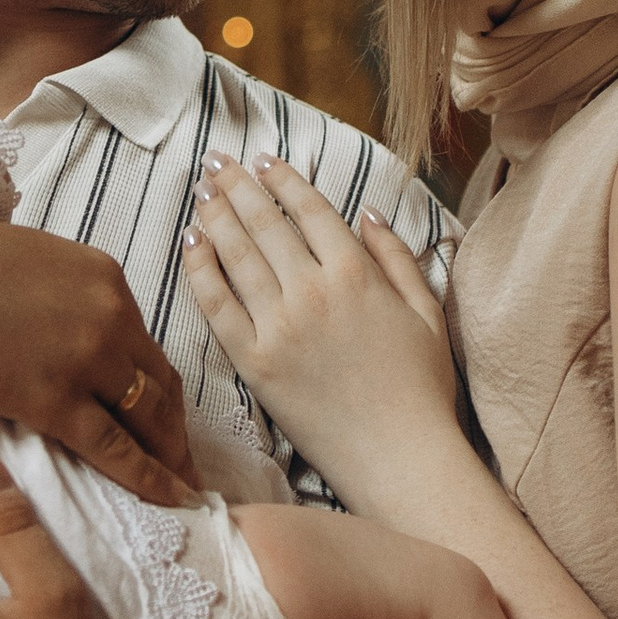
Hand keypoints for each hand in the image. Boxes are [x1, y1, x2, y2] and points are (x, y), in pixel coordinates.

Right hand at [0, 209, 194, 506]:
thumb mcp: (21, 262)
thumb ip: (53, 294)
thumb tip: (52, 321)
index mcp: (104, 278)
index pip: (146, 343)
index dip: (159, 386)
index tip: (165, 416)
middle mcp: (110, 315)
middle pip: (160, 383)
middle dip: (176, 429)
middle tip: (187, 465)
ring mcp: (88, 357)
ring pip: (148, 418)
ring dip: (170, 457)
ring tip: (182, 489)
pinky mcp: (56, 399)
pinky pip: (115, 448)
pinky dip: (149, 478)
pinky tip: (168, 499)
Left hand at [183, 156, 460, 510]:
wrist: (401, 458)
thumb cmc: (422, 389)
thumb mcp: (427, 312)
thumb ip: (397, 257)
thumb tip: (367, 213)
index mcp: (358, 273)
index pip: (309, 209)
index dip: (282, 179)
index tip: (263, 160)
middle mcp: (314, 290)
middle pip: (265, 223)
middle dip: (238, 185)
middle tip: (217, 161)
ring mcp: (280, 326)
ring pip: (237, 255)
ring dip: (215, 215)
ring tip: (201, 190)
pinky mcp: (255, 363)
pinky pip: (217, 305)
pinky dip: (200, 269)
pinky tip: (191, 244)